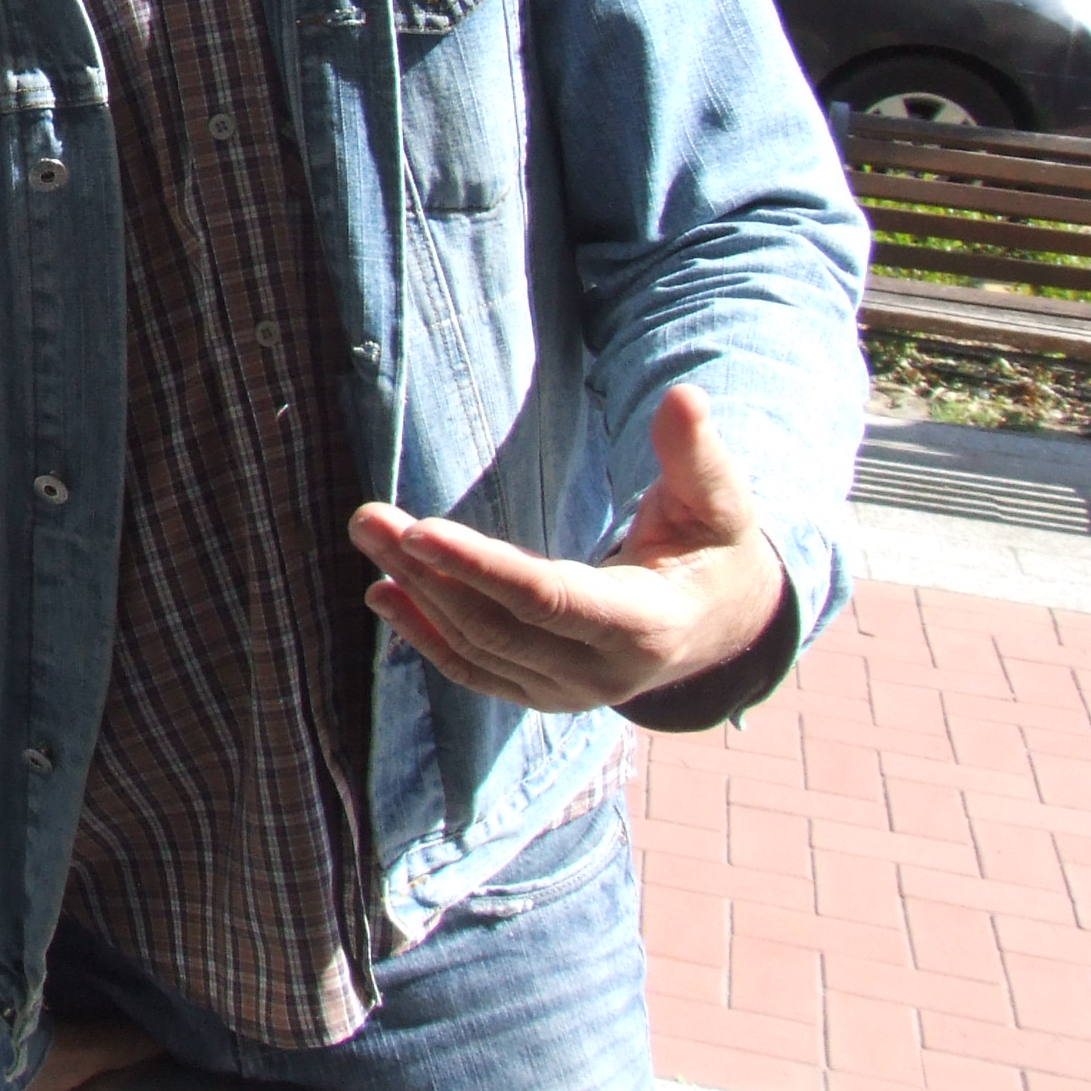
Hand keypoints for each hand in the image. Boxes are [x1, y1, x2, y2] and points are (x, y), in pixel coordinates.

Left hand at [350, 385, 784, 712]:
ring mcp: (569, 693)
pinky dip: (425, 636)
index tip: (421, 530)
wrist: (720, 626)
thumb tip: (683, 396)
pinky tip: (383, 595)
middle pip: (497, 625)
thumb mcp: (718, 501)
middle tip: (369, 519)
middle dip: (429, 571)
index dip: (483, 568)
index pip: (551, 600)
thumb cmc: (713, 548)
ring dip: (416, 594)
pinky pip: (475, 672)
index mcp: (646, 626)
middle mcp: (602, 674)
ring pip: (477, 648)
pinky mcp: (542, 694)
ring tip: (370, 535)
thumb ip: (696, 454)